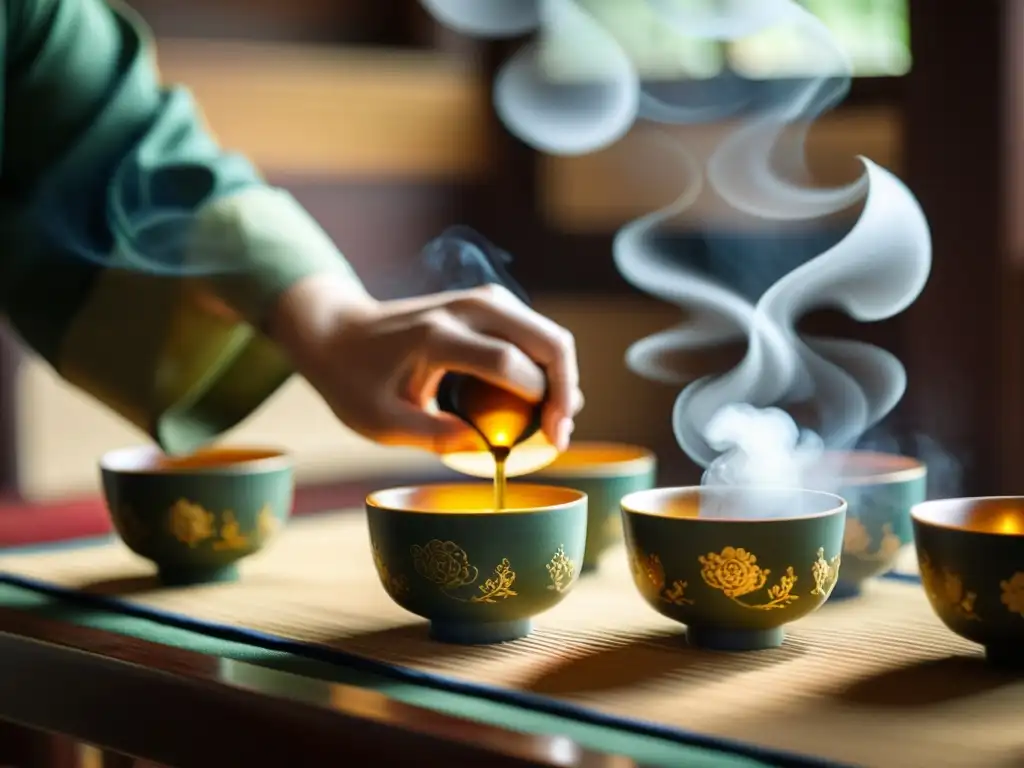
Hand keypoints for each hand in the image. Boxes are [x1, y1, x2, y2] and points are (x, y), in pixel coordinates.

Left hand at [269, 275, 582, 453]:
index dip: (540, 402)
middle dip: (567, 387)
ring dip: (562, 377)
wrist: (337, 330)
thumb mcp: (380, 422)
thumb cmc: (353, 380)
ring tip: (553, 422)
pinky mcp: (487, 303)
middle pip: (546, 339)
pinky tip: (540, 401)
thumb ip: (433, 437)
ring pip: (548, 333)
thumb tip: (489, 451)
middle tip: (560, 432)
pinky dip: (547, 366)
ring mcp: (480, 300)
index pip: (508, 362)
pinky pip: (535, 333)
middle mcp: (466, 308)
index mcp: (436, 336)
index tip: (549, 440)